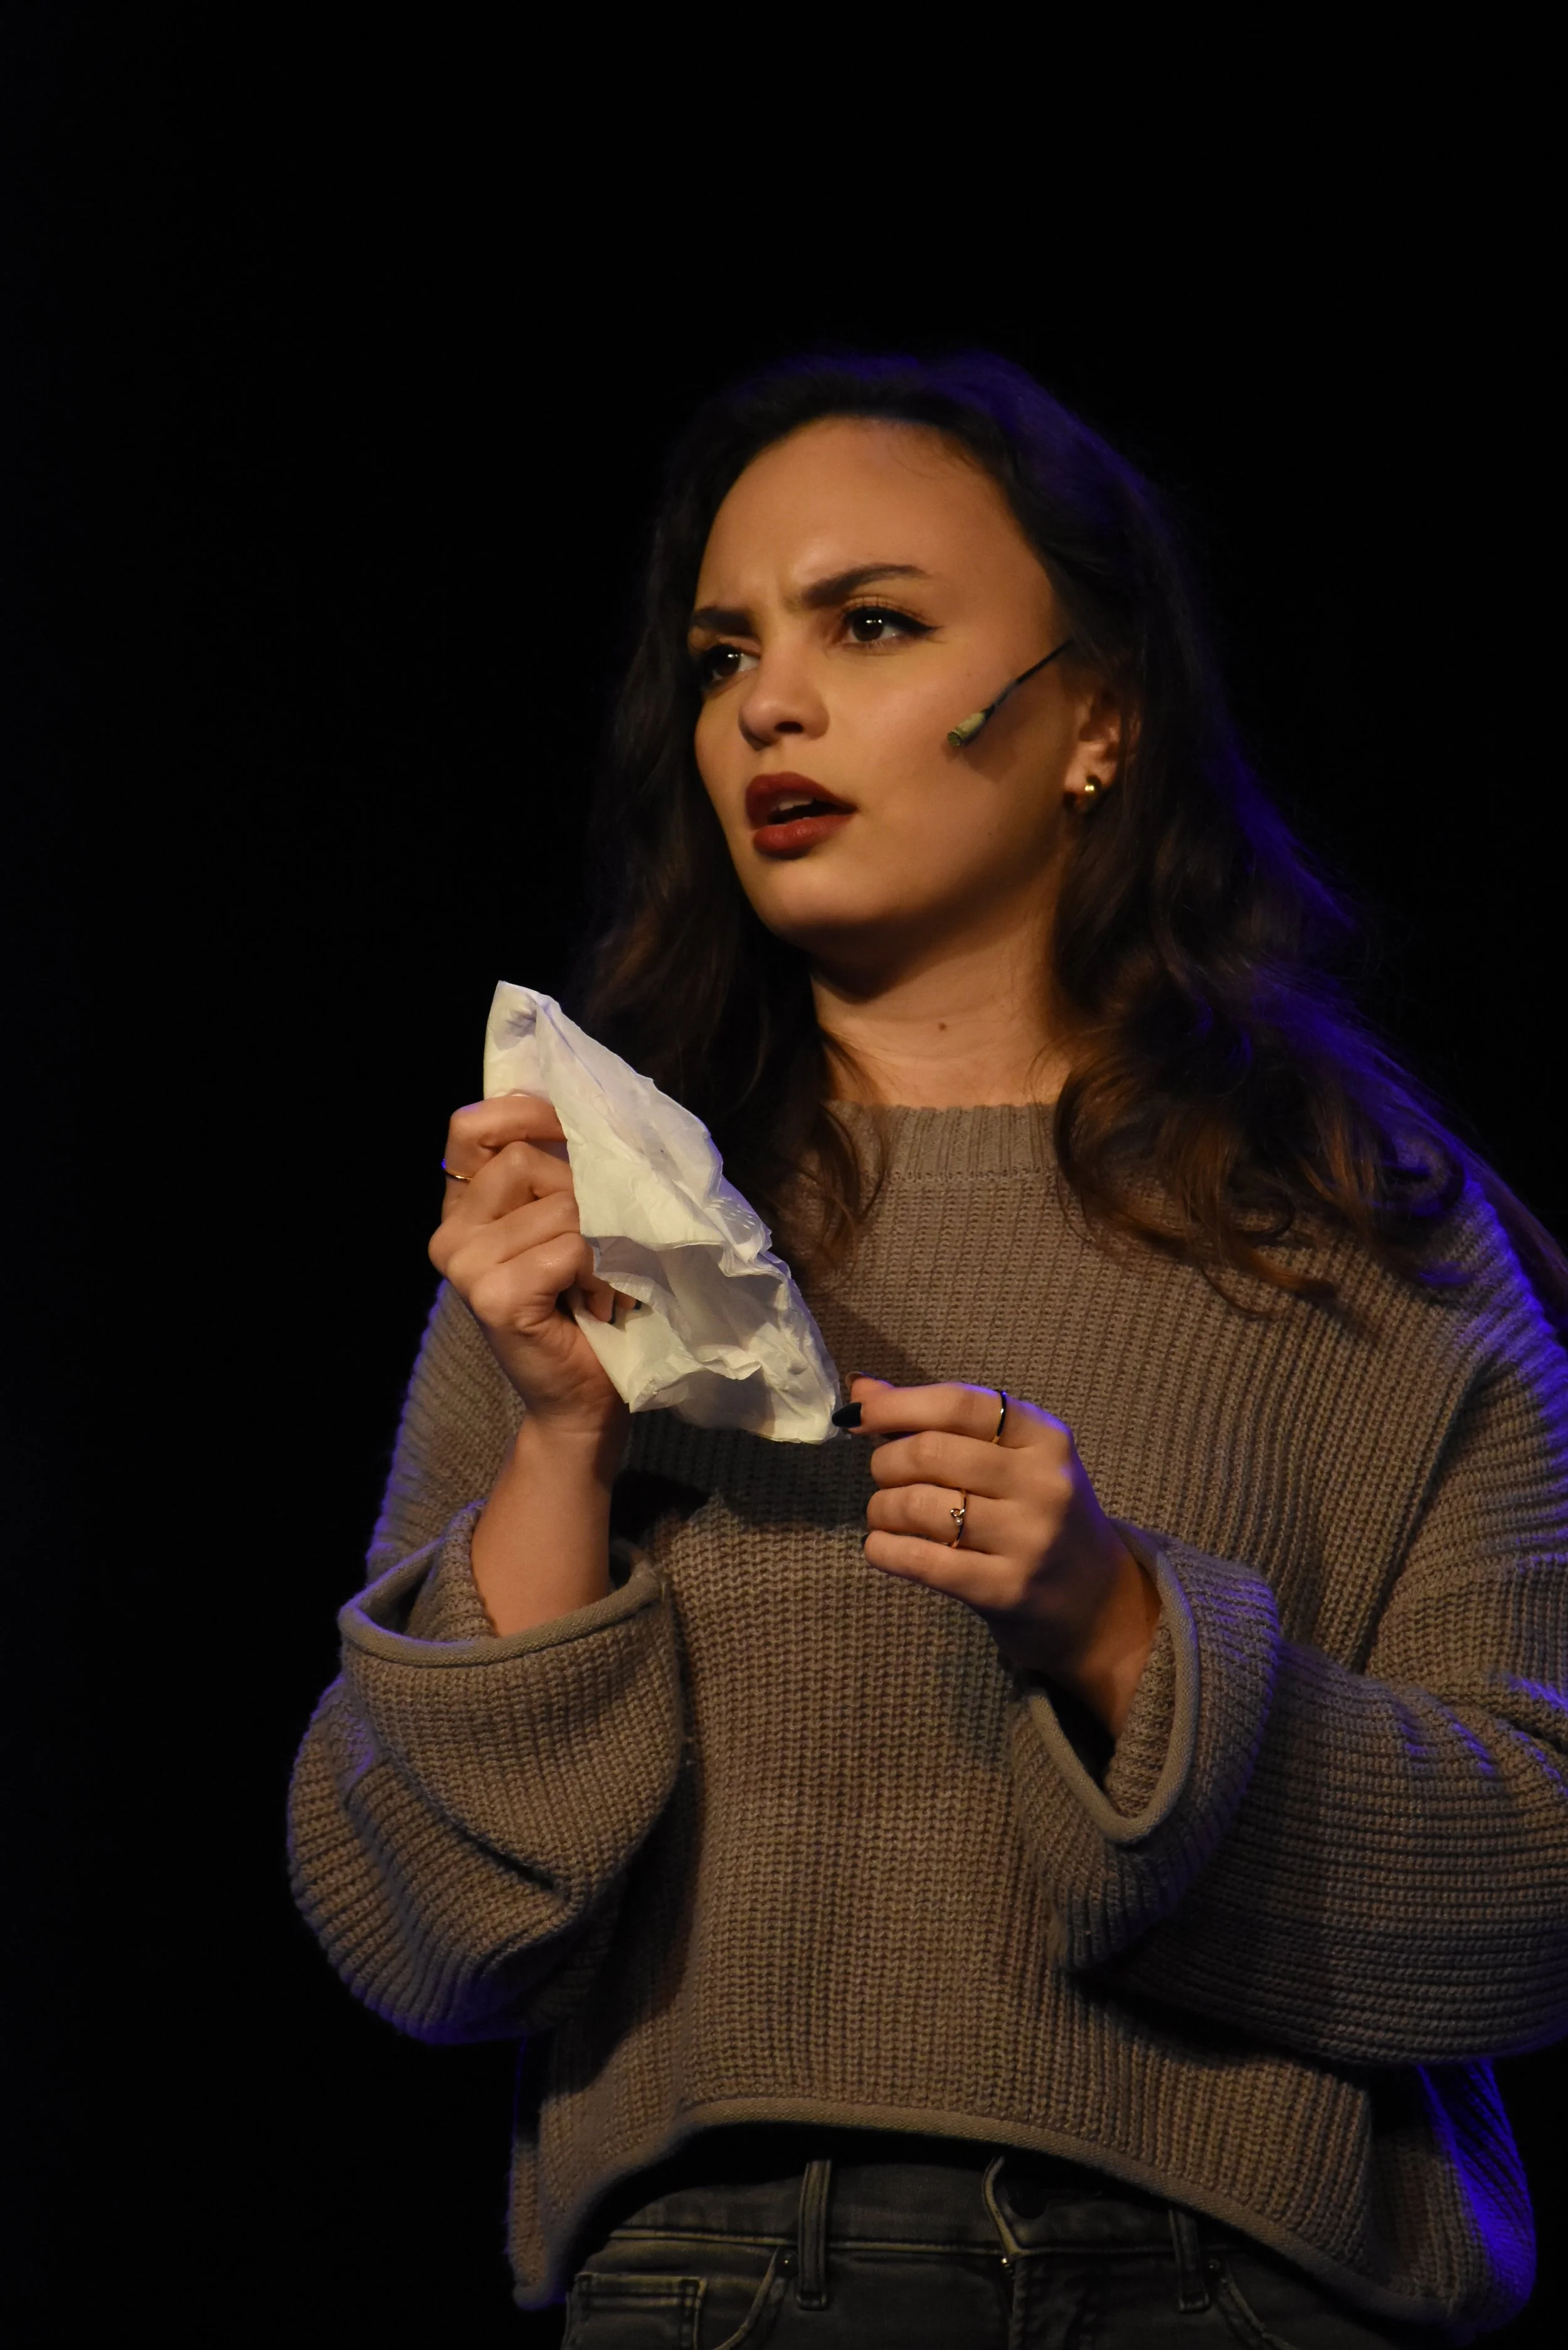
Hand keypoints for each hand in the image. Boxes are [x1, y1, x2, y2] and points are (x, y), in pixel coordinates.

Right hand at [429, 1094, 626, 1444]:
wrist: (580, 1397)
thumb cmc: (583, 1308)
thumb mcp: (564, 1226)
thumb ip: (554, 1174)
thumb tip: (583, 1112)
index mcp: (463, 1209)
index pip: (470, 1128)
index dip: (524, 1112)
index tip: (575, 1131)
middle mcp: (451, 1234)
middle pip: (526, 1159)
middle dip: (582, 1192)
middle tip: (601, 1243)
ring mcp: (465, 1266)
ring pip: (558, 1202)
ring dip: (603, 1238)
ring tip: (602, 1279)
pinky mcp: (493, 1296)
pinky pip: (568, 1246)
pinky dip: (601, 1270)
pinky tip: (597, 1301)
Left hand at [846, 1377, 1158, 1733]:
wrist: (1093, 1599)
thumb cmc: (1034, 1514)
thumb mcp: (1008, 1457)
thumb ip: (939, 1419)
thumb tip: (863, 1392)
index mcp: (1044, 1437)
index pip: (958, 1404)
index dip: (898, 1406)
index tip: (860, 1417)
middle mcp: (1042, 1483)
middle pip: (930, 1453)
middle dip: (885, 1461)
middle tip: (883, 1475)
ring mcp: (1028, 1539)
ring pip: (919, 1505)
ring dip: (881, 1507)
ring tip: (885, 1513)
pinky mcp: (1005, 1589)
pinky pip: (921, 1560)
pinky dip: (884, 1549)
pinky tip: (882, 1547)